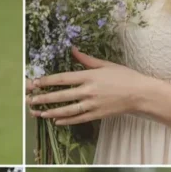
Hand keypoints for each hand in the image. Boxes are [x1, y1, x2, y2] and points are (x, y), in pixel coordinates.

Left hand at [26, 47, 151, 124]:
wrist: (141, 94)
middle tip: (30, 100)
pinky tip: (56, 121)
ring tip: (39, 113)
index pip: (63, 79)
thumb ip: (87, 60)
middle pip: (62, 95)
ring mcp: (93, 104)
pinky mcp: (98, 114)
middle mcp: (89, 91)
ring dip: (52, 112)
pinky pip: (79, 119)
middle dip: (44, 98)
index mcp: (89, 76)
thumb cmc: (125, 77)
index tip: (35, 83)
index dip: (47, 81)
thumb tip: (73, 50)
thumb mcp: (106, 64)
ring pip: (68, 109)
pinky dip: (67, 121)